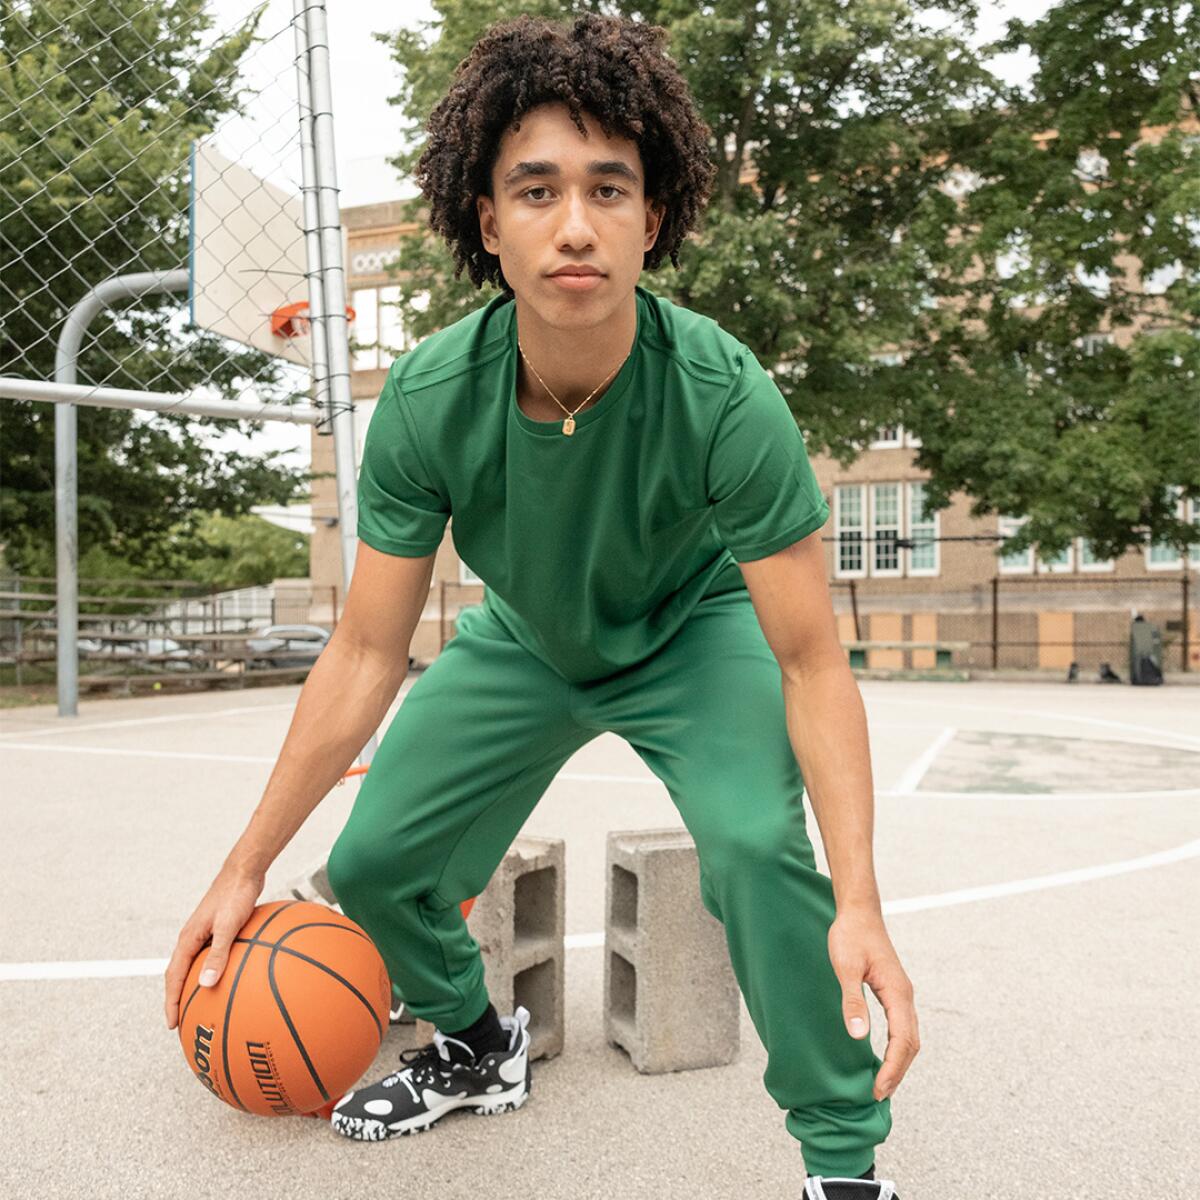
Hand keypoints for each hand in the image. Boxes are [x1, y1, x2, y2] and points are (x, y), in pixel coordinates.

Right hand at [164, 862, 264, 1029]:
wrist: (245, 870)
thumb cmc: (236, 894)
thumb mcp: (229, 926)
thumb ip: (219, 954)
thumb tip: (206, 984)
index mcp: (188, 939)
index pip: (174, 978)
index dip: (171, 1002)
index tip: (173, 1024)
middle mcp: (192, 938)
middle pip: (180, 975)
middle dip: (179, 999)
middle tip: (184, 1021)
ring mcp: (204, 934)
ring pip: (195, 966)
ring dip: (195, 986)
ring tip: (204, 1005)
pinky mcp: (218, 930)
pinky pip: (212, 956)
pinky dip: (214, 970)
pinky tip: (231, 978)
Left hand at [828, 907, 919, 1101]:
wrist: (858, 912)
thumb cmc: (851, 936)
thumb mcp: (846, 967)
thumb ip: (853, 1001)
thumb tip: (858, 1036)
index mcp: (897, 993)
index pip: (902, 1041)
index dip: (892, 1069)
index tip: (879, 1089)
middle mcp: (905, 996)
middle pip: (910, 1044)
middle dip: (898, 1072)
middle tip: (879, 1095)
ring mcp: (901, 994)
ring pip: (908, 1037)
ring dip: (898, 1062)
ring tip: (882, 1084)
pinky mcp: (894, 992)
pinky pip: (901, 1027)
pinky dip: (896, 1048)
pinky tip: (882, 1056)